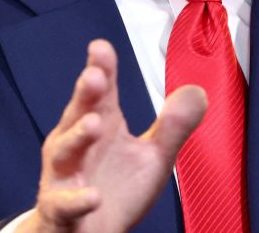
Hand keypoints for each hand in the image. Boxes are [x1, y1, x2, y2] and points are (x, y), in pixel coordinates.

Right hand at [17, 39, 206, 232]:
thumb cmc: (114, 188)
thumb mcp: (152, 158)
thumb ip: (172, 127)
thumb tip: (197, 90)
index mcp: (100, 125)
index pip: (101, 92)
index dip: (101, 69)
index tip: (101, 47)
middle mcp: (76, 145)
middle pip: (78, 113)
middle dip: (85, 94)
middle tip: (95, 76)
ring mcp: (64, 176)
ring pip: (64, 152)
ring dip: (77, 137)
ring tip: (95, 125)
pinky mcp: (60, 210)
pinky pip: (64, 203)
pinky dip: (77, 199)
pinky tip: (93, 196)